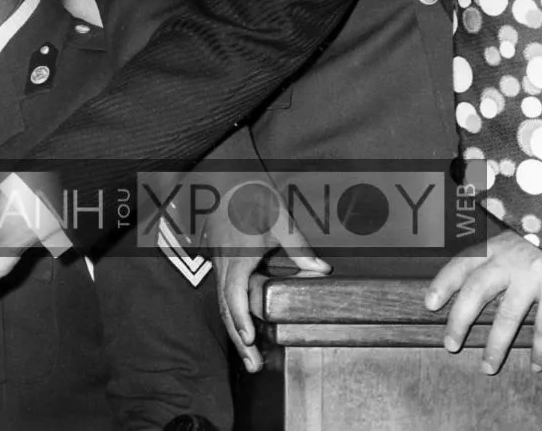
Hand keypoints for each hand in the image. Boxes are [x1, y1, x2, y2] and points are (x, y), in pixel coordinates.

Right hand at [199, 181, 329, 372]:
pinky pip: (223, 291)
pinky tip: (244, 327)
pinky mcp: (220, 259)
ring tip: (250, 355)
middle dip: (239, 337)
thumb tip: (322, 271)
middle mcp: (224, 262)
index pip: (234, 293)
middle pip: (225, 307)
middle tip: (253, 365)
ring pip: (222, 302)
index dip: (240, 317)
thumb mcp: (281, 219)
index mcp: (237, 254)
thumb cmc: (254, 194)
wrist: (227, 176)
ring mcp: (219, 261)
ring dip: (235, 328)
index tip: (249, 338)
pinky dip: (232, 313)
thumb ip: (299, 247)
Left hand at [425, 227, 541, 373]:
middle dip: (459, 321)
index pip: (462, 264)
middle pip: (476, 291)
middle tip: (450, 345)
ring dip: (496, 345)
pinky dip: (540, 349)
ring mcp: (535, 274)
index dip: (443, 284)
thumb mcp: (520, 237)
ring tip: (488, 367)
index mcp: (498, 245)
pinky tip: (536, 365)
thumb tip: (475, 282)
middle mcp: (511, 259)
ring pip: (508, 316)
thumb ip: (499, 256)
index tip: (429, 305)